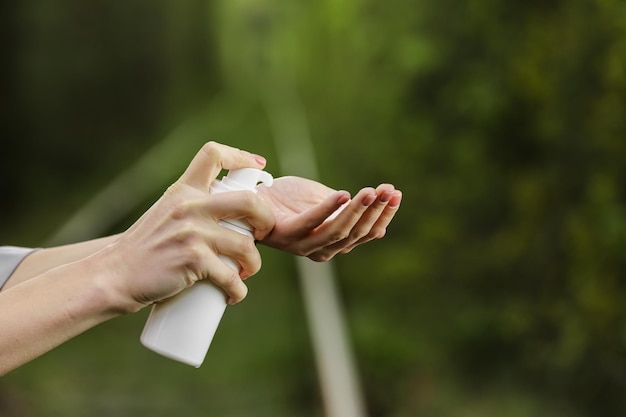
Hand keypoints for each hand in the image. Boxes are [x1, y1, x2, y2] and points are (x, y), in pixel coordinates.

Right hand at [102, 142, 274, 309]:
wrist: (113, 276)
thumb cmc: (143, 250)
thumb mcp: (165, 214)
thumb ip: (191, 209)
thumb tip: (229, 217)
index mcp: (182, 190)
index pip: (212, 154)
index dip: (240, 155)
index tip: (258, 167)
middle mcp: (189, 206)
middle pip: (249, 201)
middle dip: (266, 219)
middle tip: (262, 234)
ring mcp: (192, 233)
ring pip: (246, 246)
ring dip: (253, 264)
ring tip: (245, 272)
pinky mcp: (193, 260)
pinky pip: (231, 277)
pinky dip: (238, 290)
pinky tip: (234, 294)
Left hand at [257, 176, 401, 260]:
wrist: (254, 197)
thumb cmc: (290, 200)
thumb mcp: (326, 202)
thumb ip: (348, 209)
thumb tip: (380, 212)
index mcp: (336, 243)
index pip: (367, 232)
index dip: (383, 214)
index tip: (395, 194)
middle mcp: (323, 249)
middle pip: (357, 232)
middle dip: (376, 211)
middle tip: (389, 191)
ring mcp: (305, 245)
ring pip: (339, 230)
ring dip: (358, 210)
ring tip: (372, 192)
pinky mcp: (288, 236)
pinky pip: (313, 223)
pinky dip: (330, 209)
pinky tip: (344, 194)